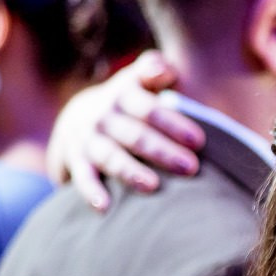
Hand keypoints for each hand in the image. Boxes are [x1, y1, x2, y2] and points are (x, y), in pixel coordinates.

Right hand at [49, 50, 203, 209]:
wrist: (79, 115)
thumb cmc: (129, 100)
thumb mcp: (138, 78)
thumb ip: (154, 68)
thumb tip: (164, 68)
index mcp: (124, 95)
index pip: (148, 108)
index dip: (173, 123)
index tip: (199, 141)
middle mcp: (103, 116)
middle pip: (134, 135)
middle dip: (162, 151)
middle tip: (191, 168)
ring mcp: (88, 139)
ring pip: (110, 157)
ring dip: (131, 172)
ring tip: (154, 186)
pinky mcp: (76, 160)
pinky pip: (83, 177)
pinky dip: (91, 192)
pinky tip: (105, 207)